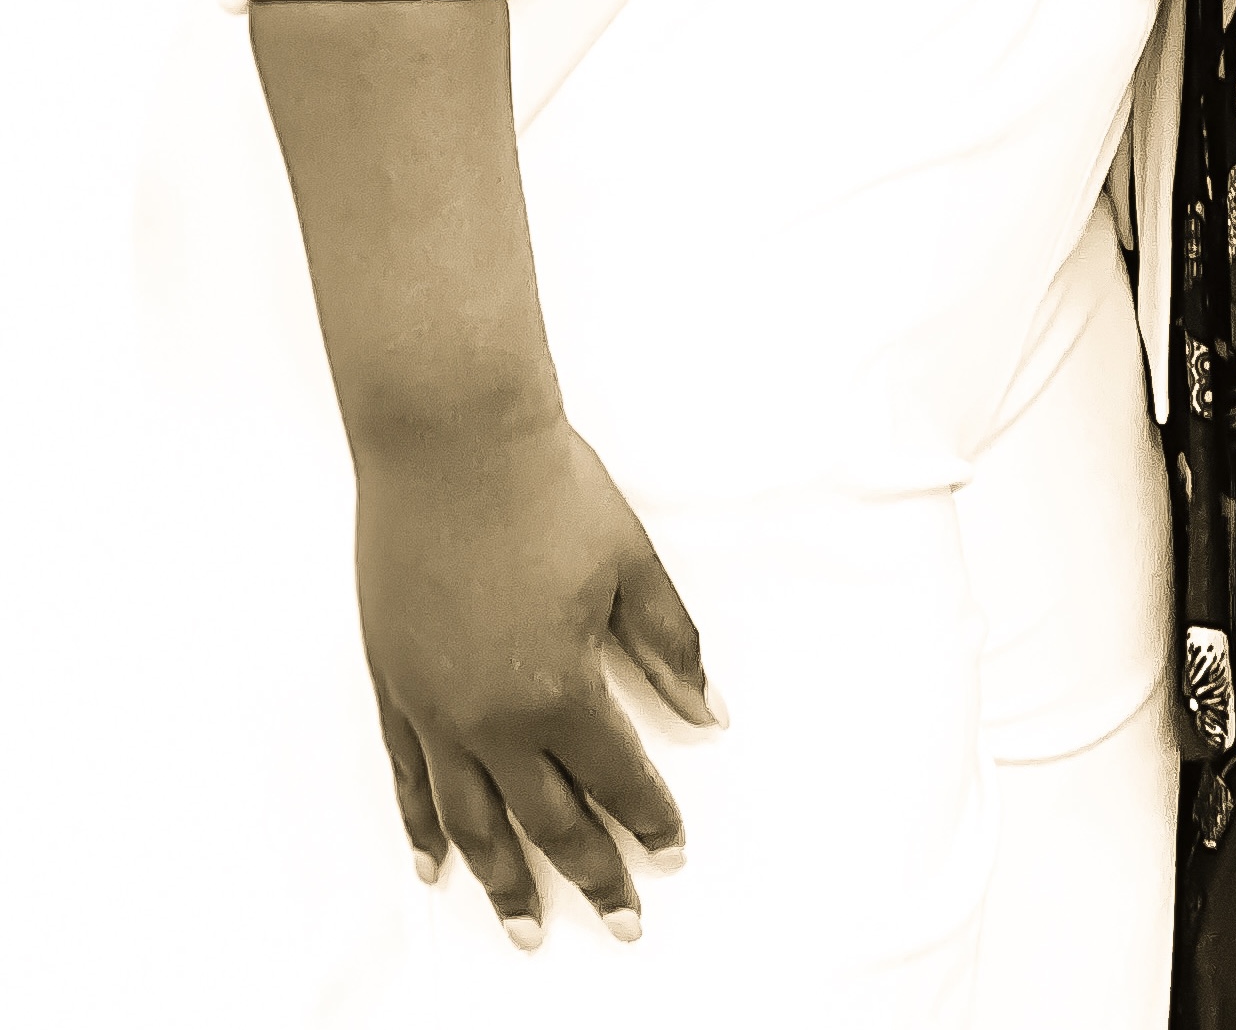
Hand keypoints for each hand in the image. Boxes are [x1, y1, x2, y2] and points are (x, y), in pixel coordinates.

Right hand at [360, 405, 724, 944]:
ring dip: (504, 881)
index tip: (671, 851)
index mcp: (560, 689)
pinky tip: (438, 865)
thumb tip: (709, 711)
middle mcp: (492, 717)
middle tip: (621, 919)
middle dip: (590, 875)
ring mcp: (435, 707)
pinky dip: (424, 828)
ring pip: (473, 821)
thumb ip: (670, 648)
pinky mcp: (394, 685)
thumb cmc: (547, 487)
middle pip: (547, 820)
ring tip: (526, 929)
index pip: (617, 778)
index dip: (650, 818)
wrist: (452, 437)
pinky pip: (410, 779)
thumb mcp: (632, 563)